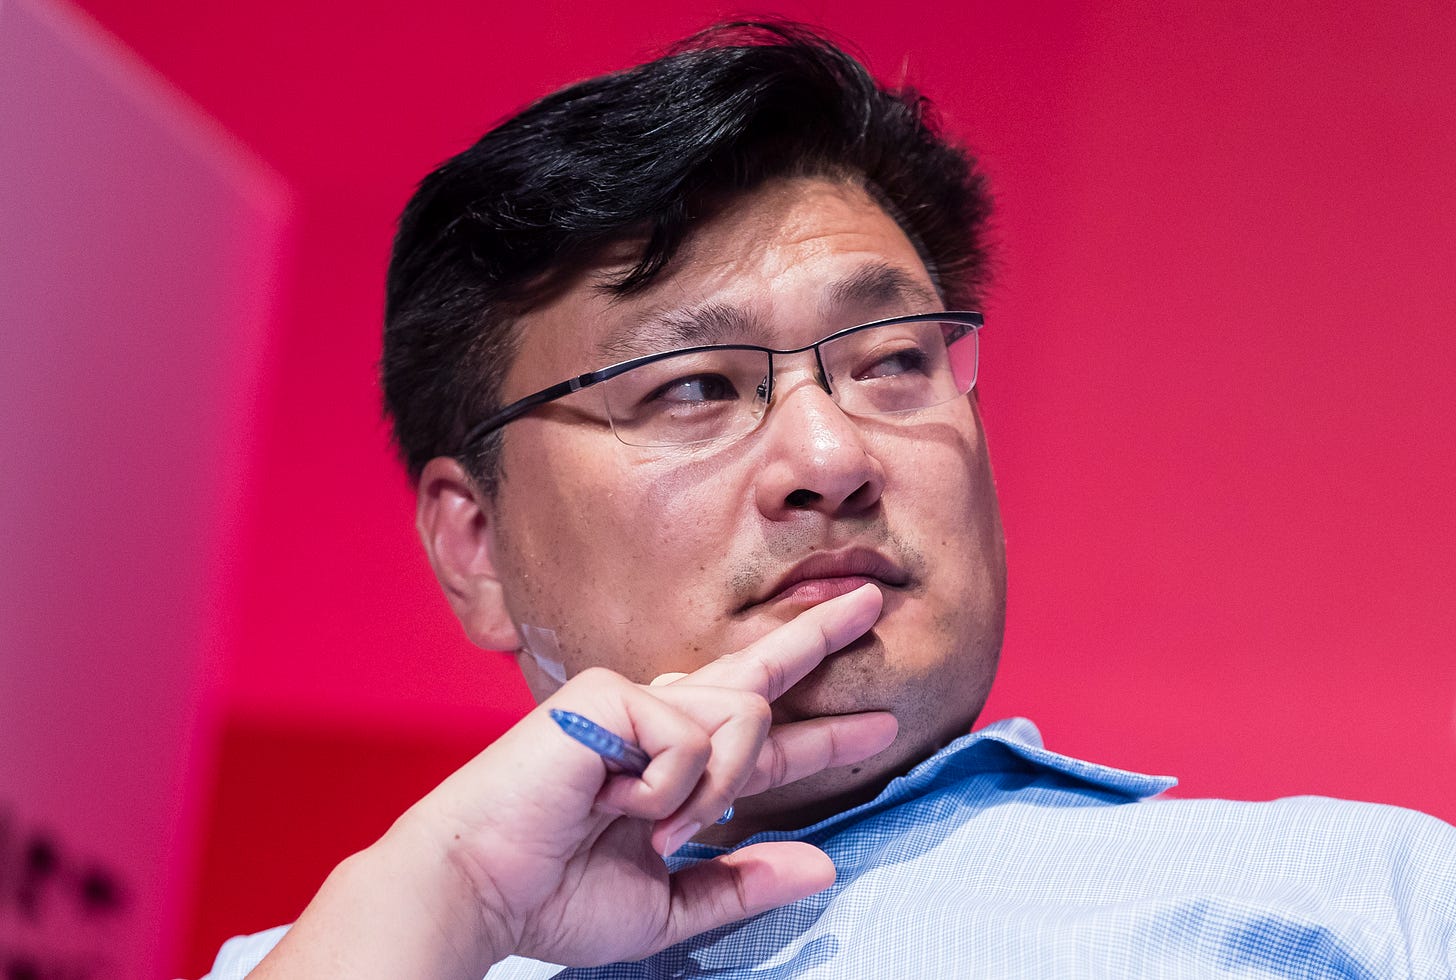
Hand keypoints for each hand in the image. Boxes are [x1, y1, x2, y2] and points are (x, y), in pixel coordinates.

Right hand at [252, 584, 895, 977]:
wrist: (479, 889)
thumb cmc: (552, 897)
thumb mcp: (667, 905)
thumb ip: (739, 882)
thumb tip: (821, 868)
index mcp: (670, 768)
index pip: (761, 745)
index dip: (821, 736)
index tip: (880, 725)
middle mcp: (657, 722)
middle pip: (758, 675)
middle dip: (817, 638)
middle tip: (871, 603)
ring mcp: (633, 701)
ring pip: (744, 717)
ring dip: (713, 787)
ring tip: (651, 826)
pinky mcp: (610, 694)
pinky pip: (691, 737)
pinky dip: (666, 787)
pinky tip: (614, 802)